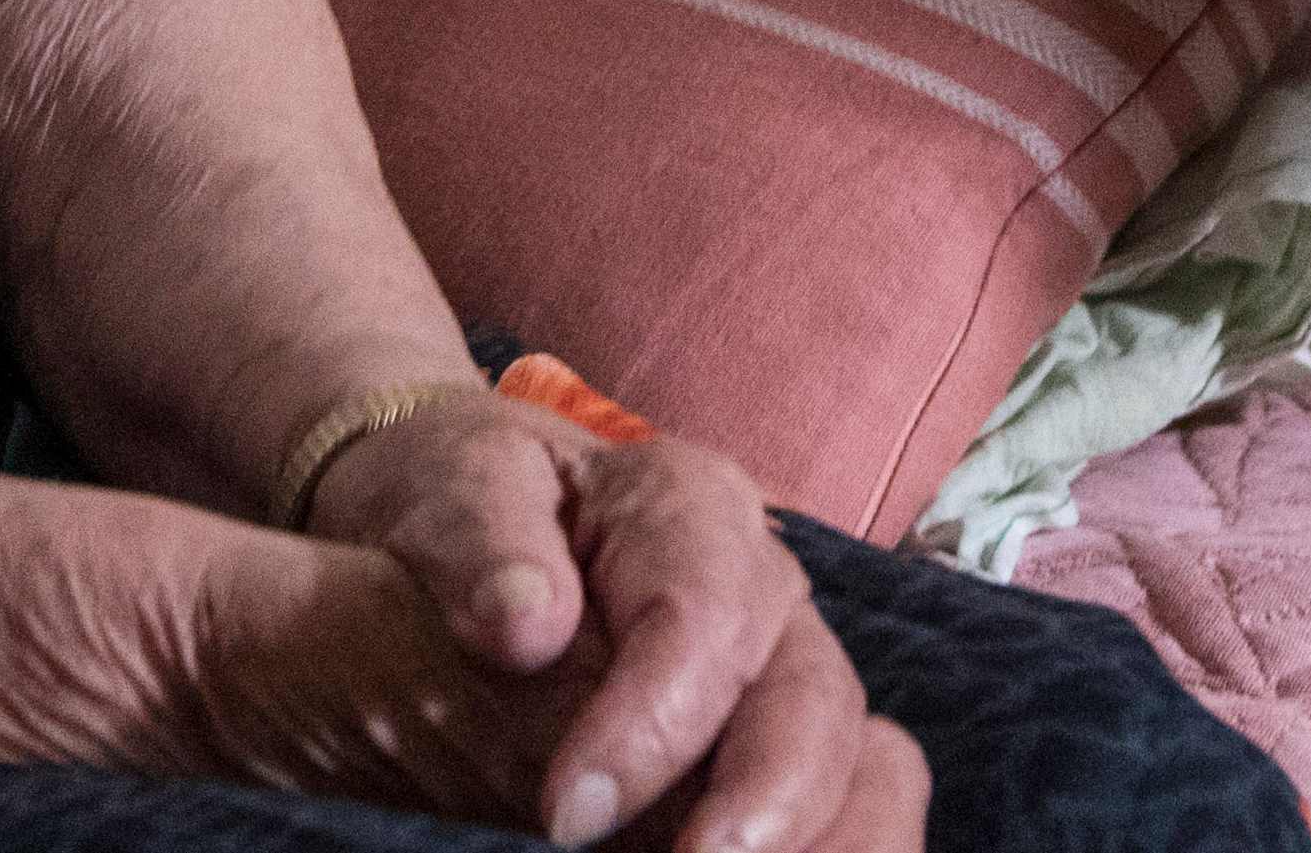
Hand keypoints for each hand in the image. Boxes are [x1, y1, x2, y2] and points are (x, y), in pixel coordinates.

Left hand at [200, 404, 921, 852]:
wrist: (466, 536)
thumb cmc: (461, 511)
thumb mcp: (449, 493)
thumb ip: (480, 544)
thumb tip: (529, 624)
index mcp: (689, 506)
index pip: (704, 615)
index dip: (650, 722)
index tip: (564, 814)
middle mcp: (765, 590)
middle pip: (812, 700)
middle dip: (762, 805)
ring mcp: (785, 674)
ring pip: (862, 764)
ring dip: (819, 841)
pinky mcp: (781, 749)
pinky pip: (856, 806)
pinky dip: (835, 848)